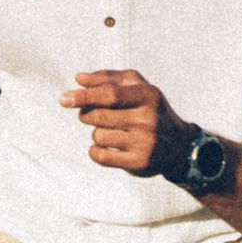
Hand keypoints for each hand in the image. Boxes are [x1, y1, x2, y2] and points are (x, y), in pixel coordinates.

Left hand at [62, 69, 190, 179]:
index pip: (109, 94)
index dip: (84, 96)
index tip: (63, 99)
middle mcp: (148, 119)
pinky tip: (107, 147)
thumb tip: (78, 79)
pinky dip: (96, 151)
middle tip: (91, 115)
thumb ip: (107, 79)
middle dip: (86, 114)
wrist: (178, 145)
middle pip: (98, 116)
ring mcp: (145, 143)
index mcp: (148, 95)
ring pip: (97, 136)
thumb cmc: (149, 110)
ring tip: (112, 132)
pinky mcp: (139, 163)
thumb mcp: (136, 87)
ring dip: (96, 133)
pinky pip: (100, 156)